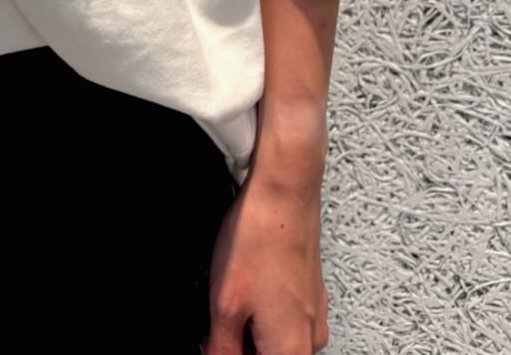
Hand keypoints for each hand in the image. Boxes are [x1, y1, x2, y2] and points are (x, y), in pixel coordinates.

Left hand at [201, 169, 329, 353]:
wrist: (284, 192)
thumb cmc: (262, 237)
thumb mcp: (226, 303)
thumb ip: (221, 347)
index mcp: (292, 350)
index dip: (230, 354)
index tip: (217, 341)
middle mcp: (311, 338)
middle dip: (240, 345)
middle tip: (221, 319)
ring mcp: (315, 314)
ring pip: (275, 340)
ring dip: (249, 328)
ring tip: (234, 295)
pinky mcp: (311, 294)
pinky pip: (284, 318)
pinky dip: (261, 310)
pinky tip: (248, 283)